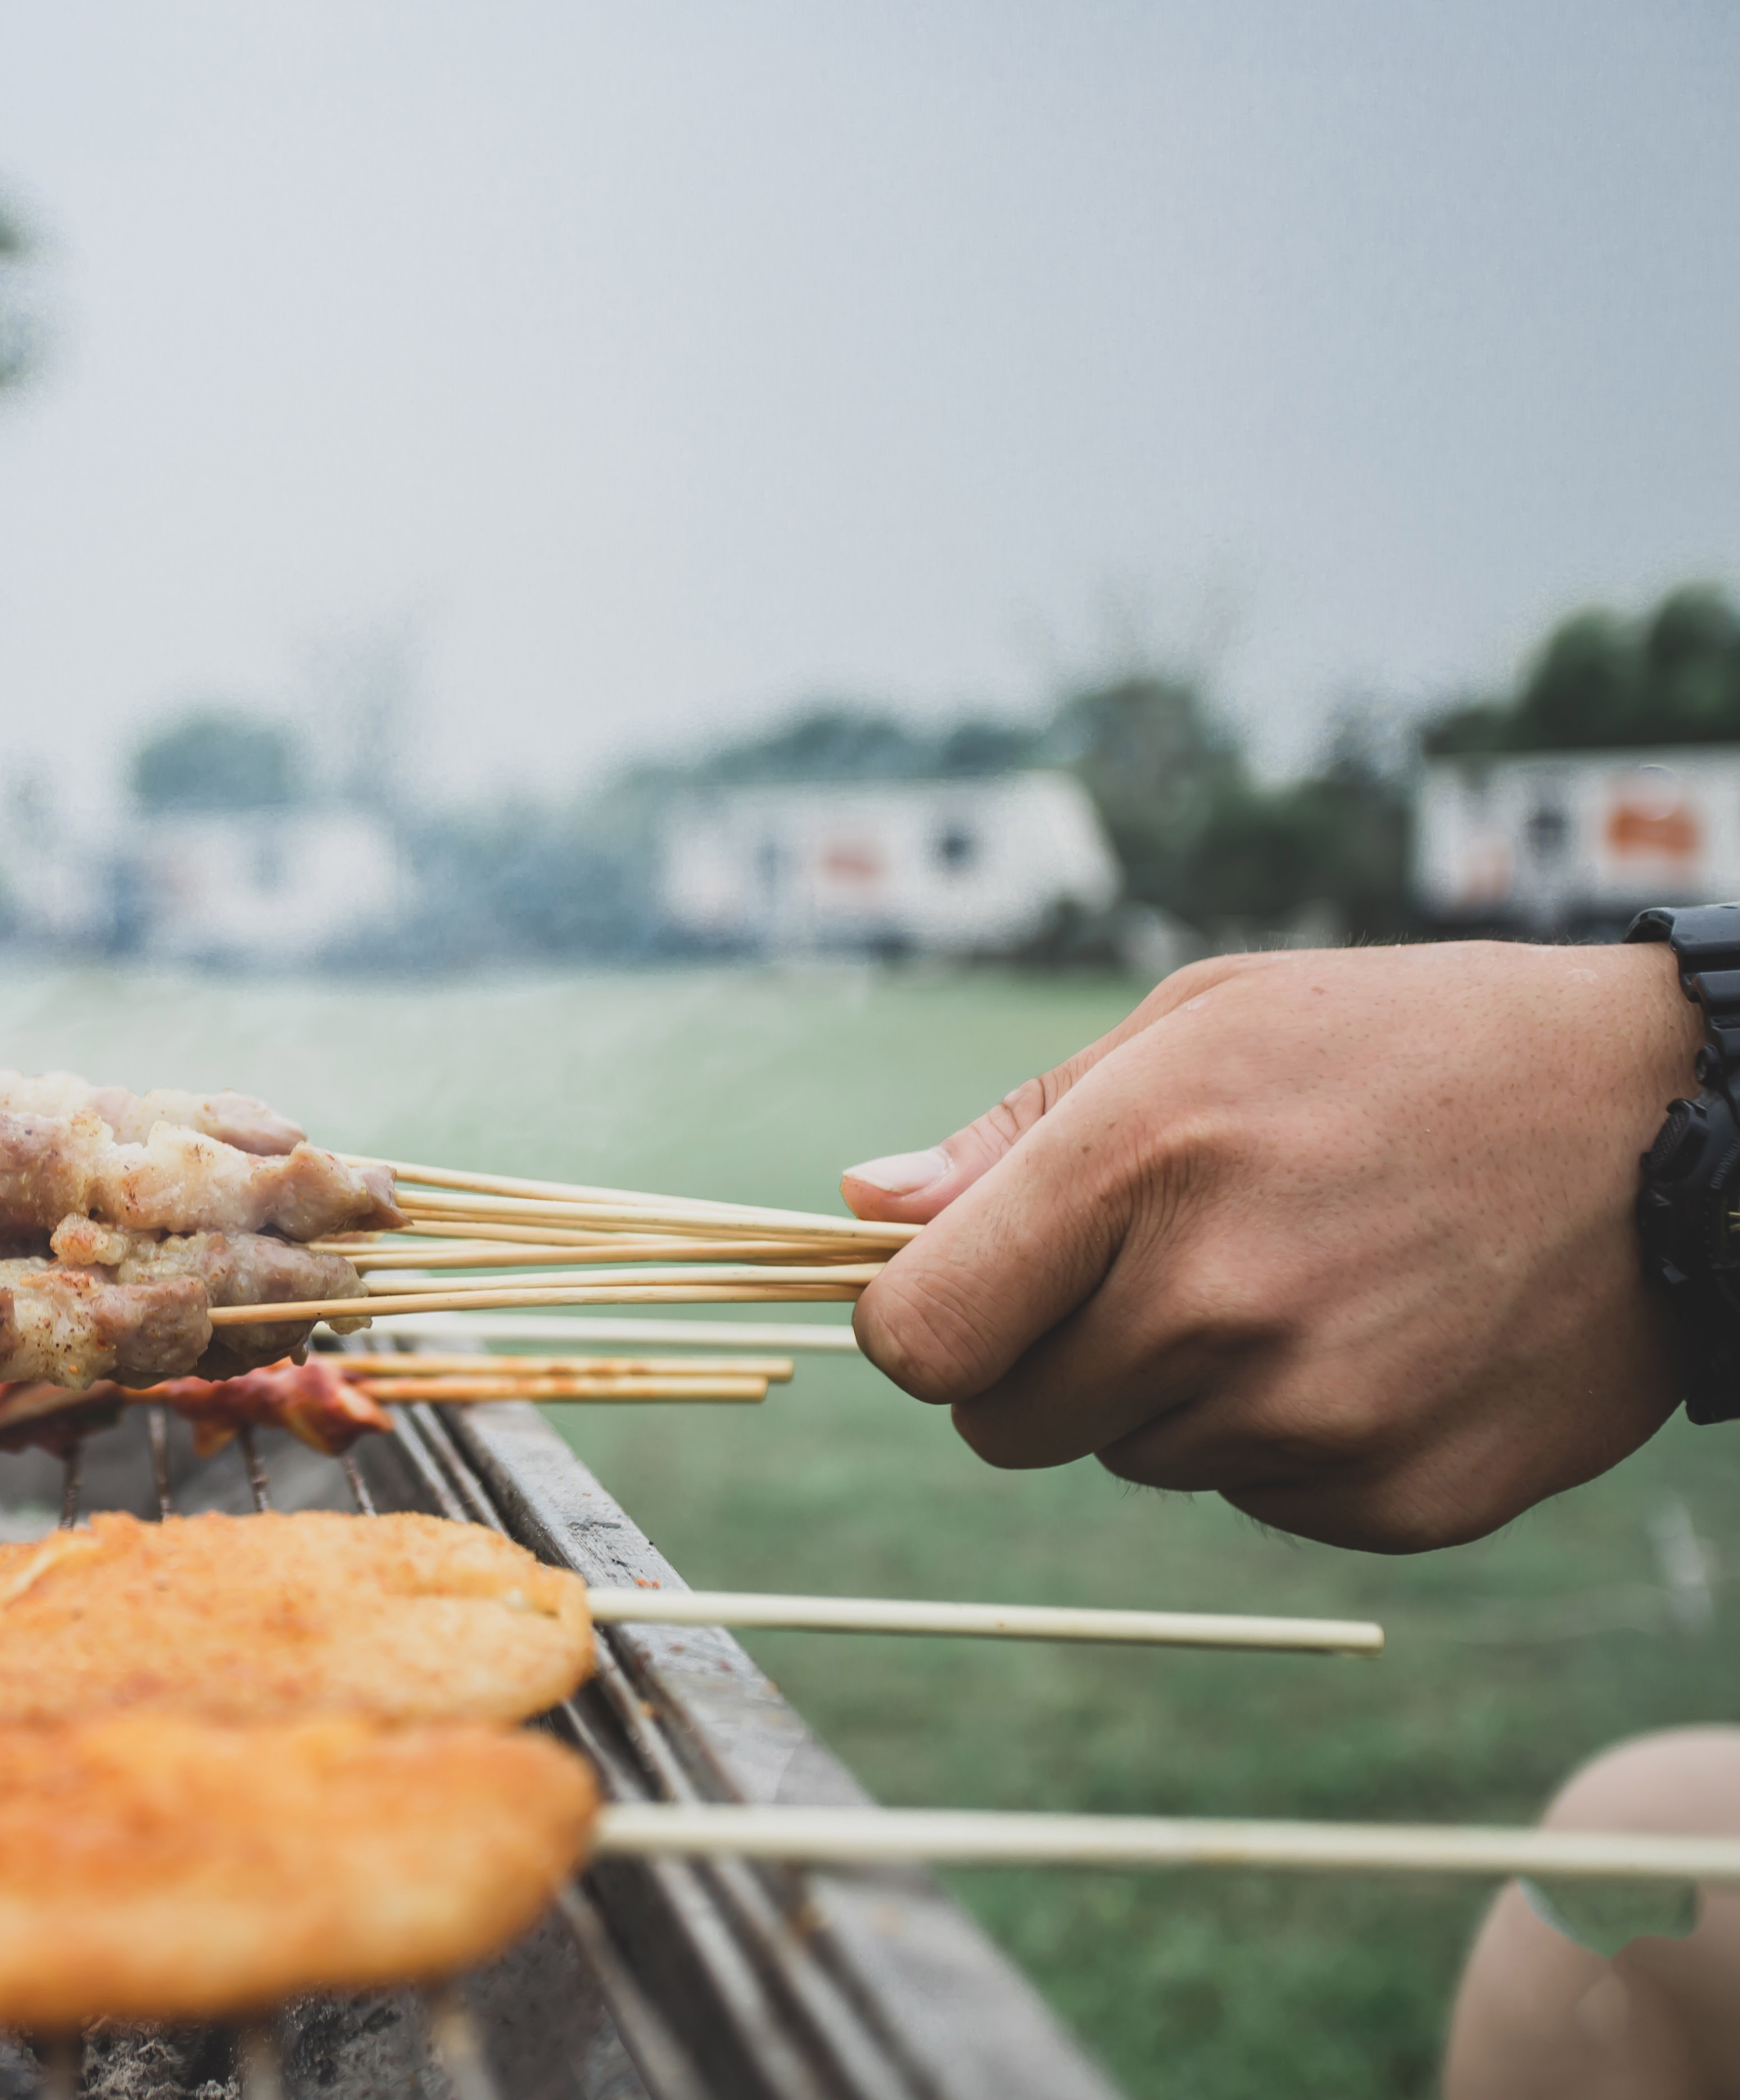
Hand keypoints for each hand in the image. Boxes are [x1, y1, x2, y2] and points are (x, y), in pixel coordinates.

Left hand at [839, 941, 1700, 1551]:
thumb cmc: (1400, 1047)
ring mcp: (1312, 1415)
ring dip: (1172, 1393)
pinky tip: (1374, 1336)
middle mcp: (1214, 1306)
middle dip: (1041, 1361)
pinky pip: (1255, 1496)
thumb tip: (864, 1206)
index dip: (915, 1325)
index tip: (955, 1297)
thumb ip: (1011, 1137)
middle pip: (1007, 1423)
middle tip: (1155, 1270)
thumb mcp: (1194, 1025)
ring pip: (1133, 1459)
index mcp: (1137, 1167)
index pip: (917, 1339)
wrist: (1672, 1122)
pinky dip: (1284, 1439)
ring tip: (1295, 1278)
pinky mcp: (1397, 1498)